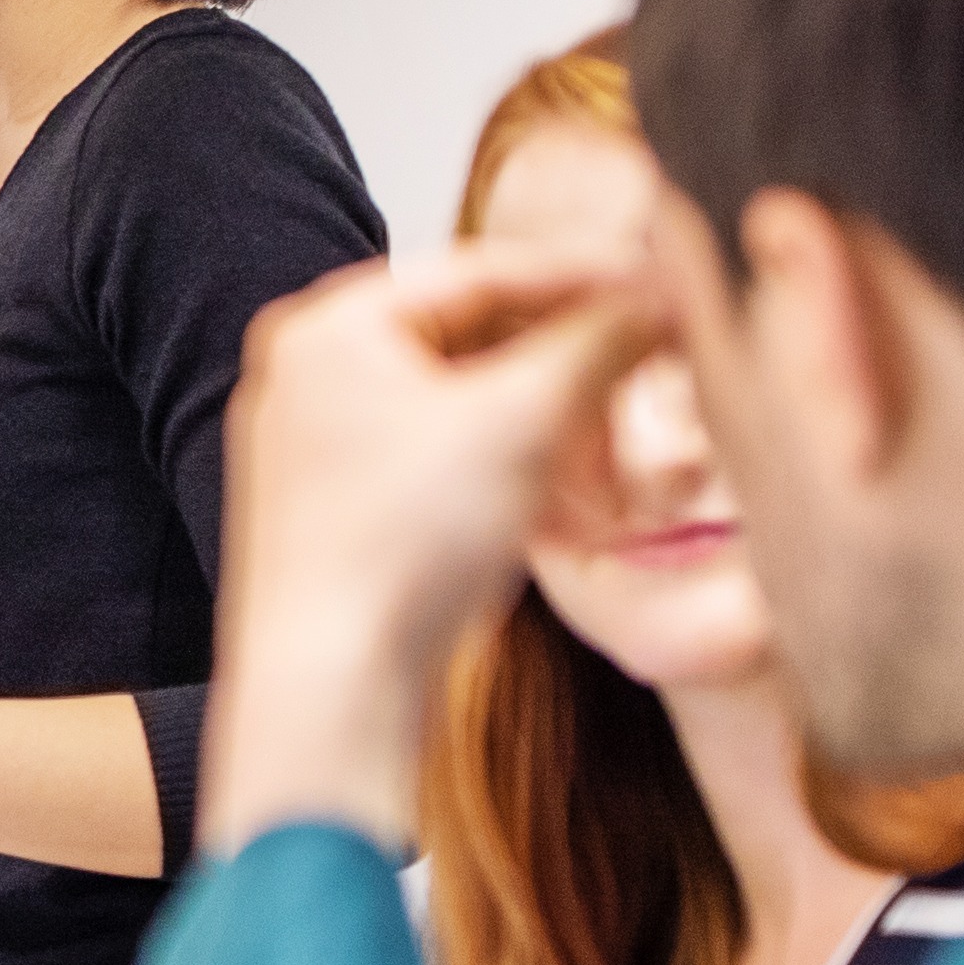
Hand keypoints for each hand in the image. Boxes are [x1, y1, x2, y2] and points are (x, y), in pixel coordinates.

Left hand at [199, 241, 661, 853]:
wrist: (333, 692)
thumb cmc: (402, 548)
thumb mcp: (527, 420)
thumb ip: (598, 341)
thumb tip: (657, 297)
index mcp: (326, 329)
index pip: (479, 272)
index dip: (583, 277)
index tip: (659, 283)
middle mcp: (304, 379)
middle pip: (466, 338)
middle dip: (564, 355)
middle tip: (647, 356)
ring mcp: (313, 453)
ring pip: (456, 407)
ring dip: (543, 417)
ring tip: (612, 433)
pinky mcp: (335, 521)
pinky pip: (436, 467)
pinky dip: (504, 469)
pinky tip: (563, 495)